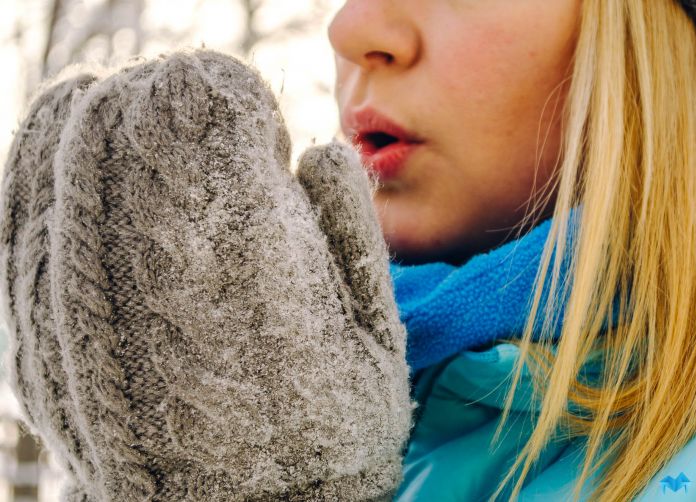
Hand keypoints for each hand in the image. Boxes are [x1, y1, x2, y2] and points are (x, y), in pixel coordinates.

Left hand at [1, 49, 412, 500]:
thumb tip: (319, 151)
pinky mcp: (33, 326)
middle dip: (174, 99)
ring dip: (116, 116)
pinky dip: (46, 154)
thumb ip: (351, 232)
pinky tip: (80, 145)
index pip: (212, 116)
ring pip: (70, 144)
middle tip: (205, 117)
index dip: (231, 99)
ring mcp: (82, 297)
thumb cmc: (326, 436)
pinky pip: (18, 202)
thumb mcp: (376, 339)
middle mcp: (157, 266)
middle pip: (136, 119)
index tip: (253, 115)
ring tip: (154, 131)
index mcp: (256, 263)